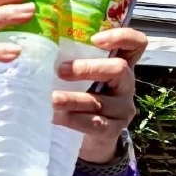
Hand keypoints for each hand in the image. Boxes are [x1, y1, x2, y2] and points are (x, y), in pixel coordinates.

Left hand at [52, 27, 148, 163]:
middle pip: (119, 69)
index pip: (136, 44)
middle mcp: (126, 85)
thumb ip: (72, 60)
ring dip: (74, 98)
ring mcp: (123, 108)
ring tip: (54, 98)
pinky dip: (74, 119)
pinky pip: (96, 124)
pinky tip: (57, 117)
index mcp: (121, 65)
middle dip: (88, 68)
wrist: (89, 138)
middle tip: (61, 71)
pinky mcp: (114, 130)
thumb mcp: (82, 77)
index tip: (94, 39)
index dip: (121, 37)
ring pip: (101, 100)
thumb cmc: (82, 97)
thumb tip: (38, 44)